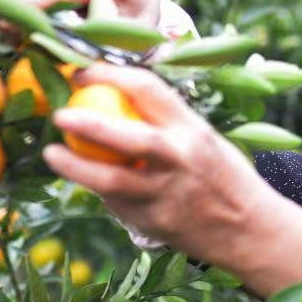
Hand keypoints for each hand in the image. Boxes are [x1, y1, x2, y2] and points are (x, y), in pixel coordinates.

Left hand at [43, 64, 301, 297]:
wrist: (250, 230)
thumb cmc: (223, 176)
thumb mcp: (202, 139)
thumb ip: (166, 122)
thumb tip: (115, 96)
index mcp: (192, 130)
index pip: (147, 89)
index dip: (109, 75)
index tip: (83, 72)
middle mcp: (179, 160)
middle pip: (124, 136)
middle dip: (86, 122)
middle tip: (59, 113)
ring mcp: (164, 195)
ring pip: (107, 180)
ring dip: (73, 166)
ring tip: (51, 154)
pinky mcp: (152, 223)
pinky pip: (116, 202)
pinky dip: (100, 191)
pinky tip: (89, 182)